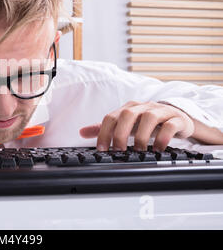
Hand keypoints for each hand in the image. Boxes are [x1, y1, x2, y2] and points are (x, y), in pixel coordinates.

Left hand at [79, 101, 194, 151]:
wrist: (177, 118)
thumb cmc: (147, 123)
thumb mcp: (126, 125)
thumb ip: (105, 128)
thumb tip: (81, 132)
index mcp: (128, 108)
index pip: (111, 117)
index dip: (104, 133)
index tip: (102, 150)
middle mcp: (143, 107)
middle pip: (128, 114)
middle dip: (121, 133)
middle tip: (119, 150)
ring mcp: (161, 111)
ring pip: (149, 117)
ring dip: (142, 136)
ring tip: (139, 151)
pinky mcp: (176, 119)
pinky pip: (170, 125)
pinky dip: (163, 137)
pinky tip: (158, 148)